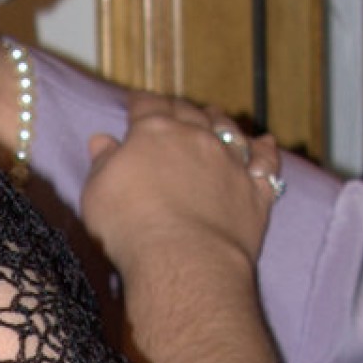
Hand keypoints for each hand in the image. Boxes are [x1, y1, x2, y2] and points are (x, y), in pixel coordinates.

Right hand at [80, 105, 282, 283]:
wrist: (184, 260)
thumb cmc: (130, 227)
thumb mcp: (97, 192)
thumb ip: (103, 162)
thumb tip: (102, 141)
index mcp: (154, 132)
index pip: (146, 105)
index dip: (139, 102)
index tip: (134, 103)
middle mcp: (196, 137)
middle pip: (188, 111)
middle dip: (178, 108)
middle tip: (172, 109)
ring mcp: (230, 161)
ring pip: (228, 129)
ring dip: (220, 121)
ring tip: (215, 116)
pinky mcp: (255, 189)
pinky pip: (265, 162)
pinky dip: (265, 150)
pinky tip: (265, 142)